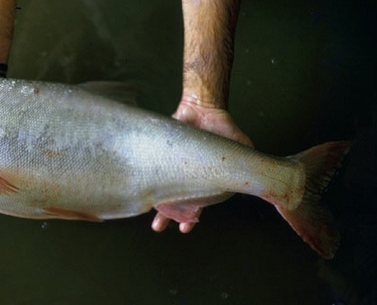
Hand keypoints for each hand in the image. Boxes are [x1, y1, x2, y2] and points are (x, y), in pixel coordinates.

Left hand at [151, 96, 252, 232]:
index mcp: (206, 180)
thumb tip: (258, 178)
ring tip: (150, 219)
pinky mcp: (160, 156)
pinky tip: (141, 191)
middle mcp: (189, 177)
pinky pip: (152, 172)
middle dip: (171, 216)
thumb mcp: (240, 144)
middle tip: (161, 227)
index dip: (192, 216)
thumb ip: (248, 160)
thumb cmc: (222, 127)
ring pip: (163, 190)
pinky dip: (146, 181)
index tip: (186, 227)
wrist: (203, 108)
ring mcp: (174, 168)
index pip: (199, 203)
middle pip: (178, 201)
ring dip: (157, 205)